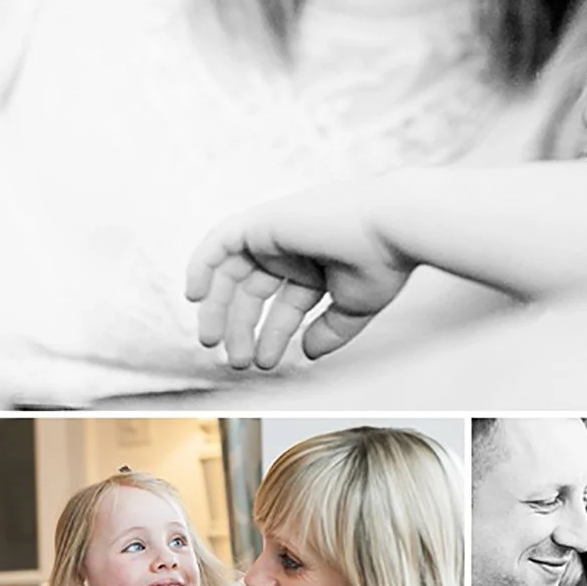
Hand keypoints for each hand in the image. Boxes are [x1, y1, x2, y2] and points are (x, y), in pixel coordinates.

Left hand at [186, 183, 415, 370]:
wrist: (391, 225)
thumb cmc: (383, 259)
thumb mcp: (354, 306)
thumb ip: (328, 331)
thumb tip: (306, 352)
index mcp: (316, 263)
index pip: (285, 303)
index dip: (273, 335)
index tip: (265, 362)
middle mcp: (294, 247)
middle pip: (254, 290)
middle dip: (241, 327)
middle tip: (235, 360)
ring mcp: (277, 233)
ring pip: (233, 271)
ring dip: (219, 306)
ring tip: (212, 341)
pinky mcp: (263, 222)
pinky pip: (220, 243)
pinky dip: (202, 266)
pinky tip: (196, 297)